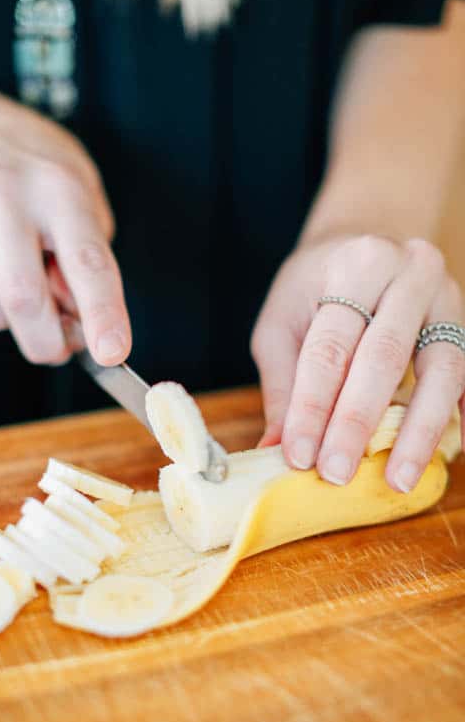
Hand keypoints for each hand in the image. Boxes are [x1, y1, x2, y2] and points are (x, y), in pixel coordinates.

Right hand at [0, 92, 129, 365]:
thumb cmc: (38, 177)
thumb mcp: (84, 201)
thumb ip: (89, 263)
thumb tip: (79, 323)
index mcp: (60, 189)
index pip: (86, 261)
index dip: (102, 313)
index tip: (112, 353)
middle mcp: (7, 198)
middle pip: (24, 300)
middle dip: (48, 343)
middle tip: (63, 348)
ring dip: (20, 324)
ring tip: (27, 282)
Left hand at [251, 234, 464, 490]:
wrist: (365, 242)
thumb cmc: (314, 289)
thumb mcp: (282, 324)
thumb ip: (282, 386)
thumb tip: (274, 450)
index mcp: (355, 265)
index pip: (330, 348)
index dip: (312, 407)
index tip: (298, 456)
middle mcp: (409, 273)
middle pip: (384, 357)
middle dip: (358, 423)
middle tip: (337, 473)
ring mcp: (447, 298)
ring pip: (442, 370)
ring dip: (418, 432)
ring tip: (397, 479)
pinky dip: (461, 415)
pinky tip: (450, 454)